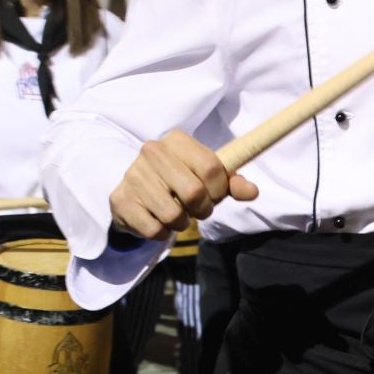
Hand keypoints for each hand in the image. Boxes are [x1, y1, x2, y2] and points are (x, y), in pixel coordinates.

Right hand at [108, 131, 258, 239]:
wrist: (136, 195)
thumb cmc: (178, 183)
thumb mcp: (207, 179)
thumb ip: (231, 184)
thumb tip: (252, 191)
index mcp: (176, 140)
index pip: (211, 168)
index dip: (219, 190)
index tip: (214, 195)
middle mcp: (152, 151)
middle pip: (194, 192)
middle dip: (202, 209)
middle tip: (196, 210)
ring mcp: (133, 175)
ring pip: (174, 215)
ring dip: (182, 224)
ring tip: (177, 215)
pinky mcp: (121, 200)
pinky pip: (154, 229)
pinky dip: (163, 233)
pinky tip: (158, 221)